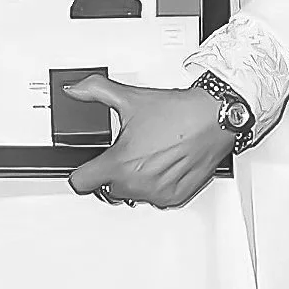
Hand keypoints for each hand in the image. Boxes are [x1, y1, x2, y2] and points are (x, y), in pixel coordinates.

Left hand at [63, 76, 233, 209]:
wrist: (213, 118)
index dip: (80, 173)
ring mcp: (157, 193)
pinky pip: (155, 199)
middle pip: (108, 188)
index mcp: (121, 162)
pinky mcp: (175, 197)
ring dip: (135, 180)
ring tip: (147, 155)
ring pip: (132, 195)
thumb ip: (95, 91)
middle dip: (112, 172)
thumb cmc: (177, 112)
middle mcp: (137, 183)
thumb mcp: (129, 98)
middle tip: (125, 152)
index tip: (85, 167)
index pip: (81, 183)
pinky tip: (162, 165)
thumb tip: (75, 89)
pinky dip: (156, 186)